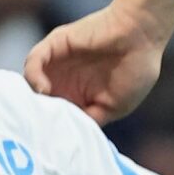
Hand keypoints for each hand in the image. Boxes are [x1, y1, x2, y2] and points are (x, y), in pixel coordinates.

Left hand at [23, 1, 169, 122]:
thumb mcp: (115, 107)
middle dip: (37, 116)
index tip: (51, 140)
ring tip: (42, 111)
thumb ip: (90, 120)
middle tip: (39, 129)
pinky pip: (33, 63)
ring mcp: (57, 64)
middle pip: (39, 102)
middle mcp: (64, 81)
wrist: (142, 33)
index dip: (53, 128)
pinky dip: (33, 77)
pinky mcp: (54, 45)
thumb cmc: (136, 68)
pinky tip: (44, 89)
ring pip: (31, 84)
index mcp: (79, 97)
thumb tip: (69, 134)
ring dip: (32, 100)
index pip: (56, 116)